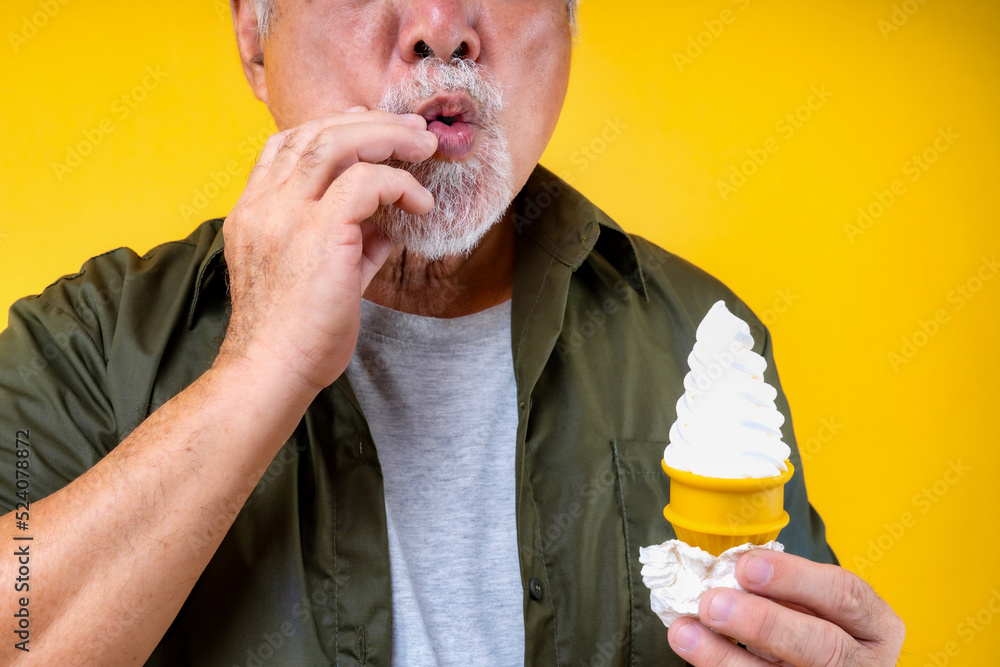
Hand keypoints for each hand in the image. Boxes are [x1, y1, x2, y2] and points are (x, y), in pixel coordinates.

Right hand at [218, 107, 437, 391]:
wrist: (271, 372)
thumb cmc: (294, 336)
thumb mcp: (315, 277)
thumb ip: (347, 243)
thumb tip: (385, 224)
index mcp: (252, 213)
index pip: (284, 146)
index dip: (330, 128)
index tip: (367, 127)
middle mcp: (263, 205)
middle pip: (314, 133)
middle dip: (370, 123)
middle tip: (412, 132)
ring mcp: (285, 214)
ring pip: (336, 143)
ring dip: (387, 137)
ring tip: (424, 147)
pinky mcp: (318, 232)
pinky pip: (366, 182)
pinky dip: (399, 184)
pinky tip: (421, 202)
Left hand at [668, 550, 904, 665]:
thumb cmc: (818, 627)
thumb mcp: (818, 604)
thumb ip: (786, 588)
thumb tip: (726, 569)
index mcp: (875, 625)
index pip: (844, 595)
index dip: (794, 578)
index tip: (745, 565)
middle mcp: (863, 664)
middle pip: (820, 646)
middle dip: (762, 622)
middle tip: (713, 603)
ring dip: (726, 656)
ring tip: (686, 632)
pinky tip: (694, 652)